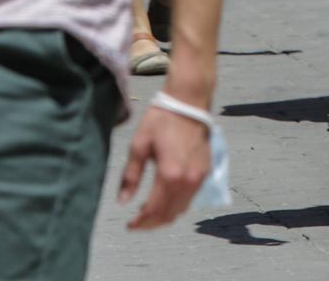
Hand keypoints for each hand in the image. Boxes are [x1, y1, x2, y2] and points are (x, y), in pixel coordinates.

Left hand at [116, 104, 209, 229]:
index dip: (140, 222)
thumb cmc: (161, 120)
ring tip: (148, 214)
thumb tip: (122, 202)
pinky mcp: (206, 172)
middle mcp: (188, 180)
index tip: (129, 225)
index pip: (154, 209)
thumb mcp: (139, 145)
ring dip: (165, 216)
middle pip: (169, 214)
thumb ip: (131, 176)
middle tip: (137, 224)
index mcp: (169, 174)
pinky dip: (177, 205)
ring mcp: (200, 177)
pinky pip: (191, 198)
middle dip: (151, 223)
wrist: (189, 102)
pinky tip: (165, 200)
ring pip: (182, 209)